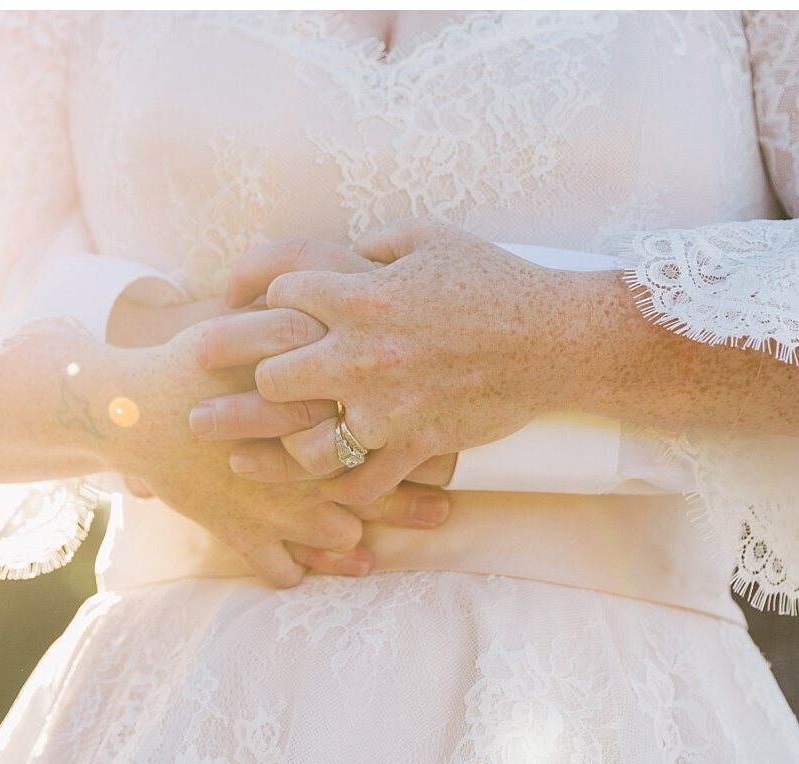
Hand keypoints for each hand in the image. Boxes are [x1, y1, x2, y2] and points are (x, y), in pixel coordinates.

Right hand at [106, 325, 450, 587]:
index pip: (375, 426)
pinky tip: (304, 574)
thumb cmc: (190, 362)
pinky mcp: (232, 526)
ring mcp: (262, 500)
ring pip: (326, 530)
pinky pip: (272, 561)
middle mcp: (290, 459)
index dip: (418, 438)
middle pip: (364, 484)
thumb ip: (297, 324)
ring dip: (354, 544)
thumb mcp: (245, 328)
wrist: (123, 407)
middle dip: (406, 502)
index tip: (449, 448)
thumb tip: (352, 303)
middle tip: (444, 510)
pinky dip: (291, 569)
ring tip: (376, 555)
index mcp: (302, 409)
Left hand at [201, 217, 558, 505]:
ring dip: (283, 449)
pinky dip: (342, 490)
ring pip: (305, 445)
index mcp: (362, 296)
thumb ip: (375, 243)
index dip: (264, 303)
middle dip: (256, 383)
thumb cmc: (495, 280)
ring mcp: (389, 407)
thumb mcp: (432, 237)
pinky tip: (325, 490)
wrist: (554, 339)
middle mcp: (364, 355)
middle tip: (245, 393)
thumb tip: (342, 250)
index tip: (260, 315)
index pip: (279, 298)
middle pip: (271, 379)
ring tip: (257, 455)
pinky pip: (363, 482)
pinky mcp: (417, 445)